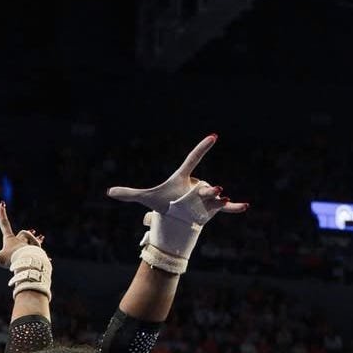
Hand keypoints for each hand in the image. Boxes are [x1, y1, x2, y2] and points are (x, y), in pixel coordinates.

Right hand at [0, 202, 44, 268]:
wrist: (28, 262)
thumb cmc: (12, 260)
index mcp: (10, 240)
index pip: (4, 224)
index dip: (1, 214)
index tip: (2, 204)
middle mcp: (21, 241)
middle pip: (23, 233)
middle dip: (25, 233)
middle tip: (33, 229)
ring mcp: (30, 246)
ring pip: (34, 241)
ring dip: (36, 241)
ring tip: (42, 236)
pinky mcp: (37, 254)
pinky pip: (41, 253)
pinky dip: (43, 256)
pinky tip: (49, 258)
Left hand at [106, 134, 247, 218]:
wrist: (175, 217)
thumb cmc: (163, 203)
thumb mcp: (146, 198)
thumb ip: (129, 193)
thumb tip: (108, 192)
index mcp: (183, 178)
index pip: (192, 160)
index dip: (202, 149)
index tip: (214, 136)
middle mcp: (197, 186)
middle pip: (203, 185)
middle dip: (209, 188)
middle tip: (215, 187)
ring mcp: (205, 197)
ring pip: (214, 197)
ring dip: (220, 198)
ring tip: (224, 196)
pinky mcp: (212, 209)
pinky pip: (225, 208)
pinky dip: (234, 207)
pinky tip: (244, 206)